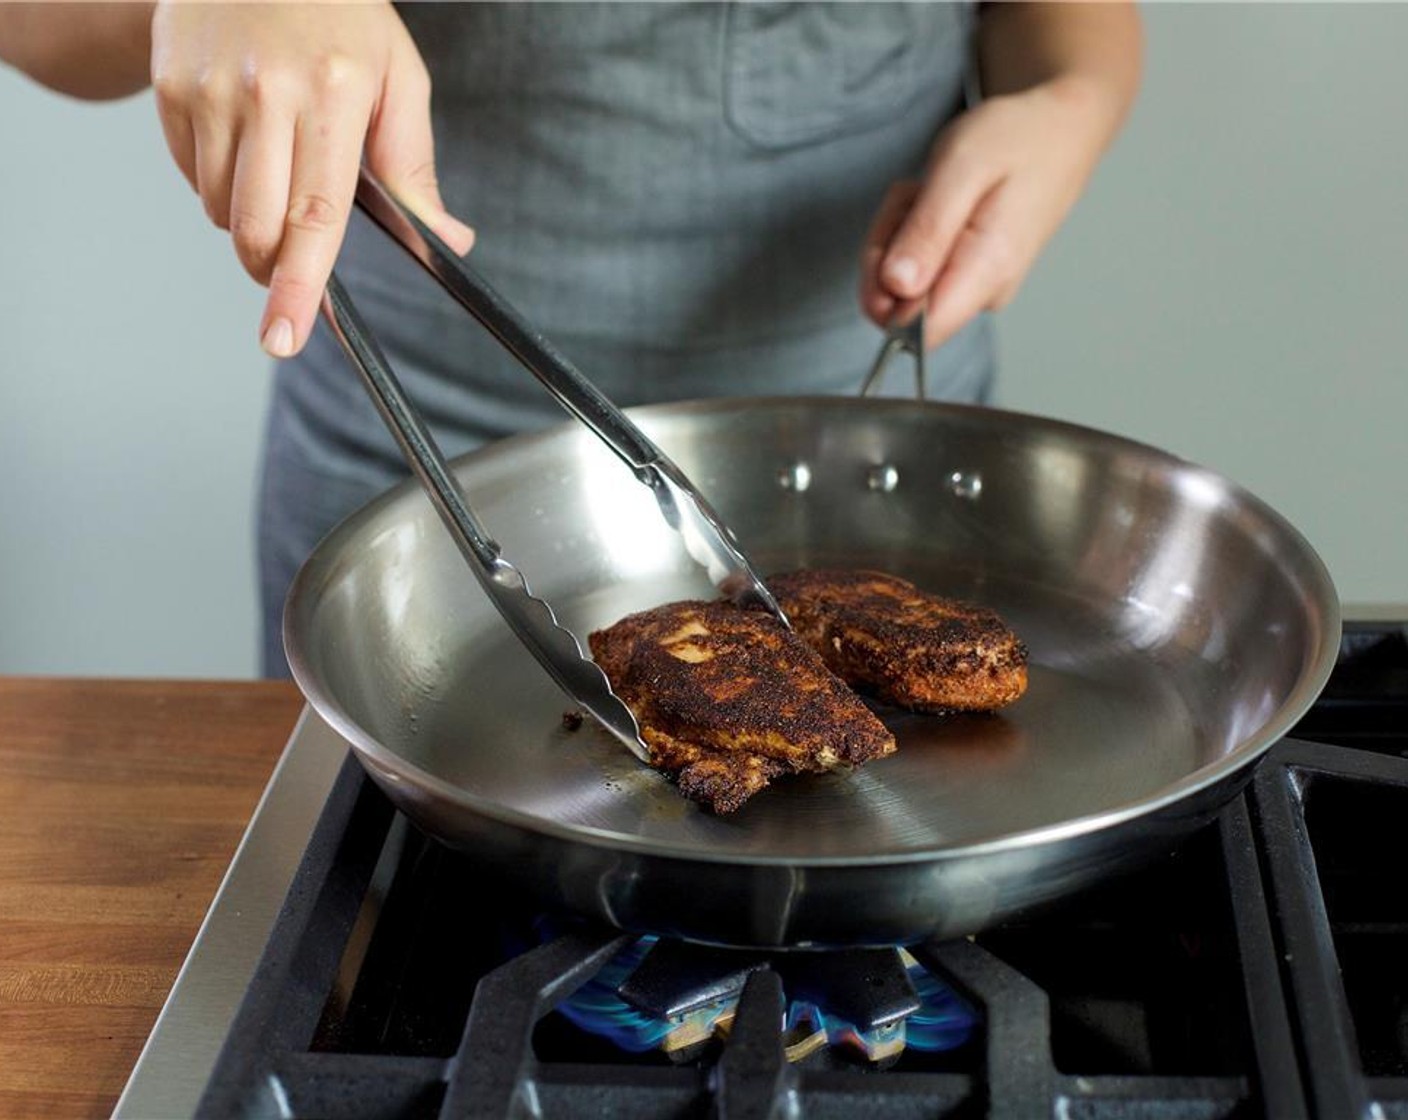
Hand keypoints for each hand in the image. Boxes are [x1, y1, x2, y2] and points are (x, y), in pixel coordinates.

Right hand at [149, 1, 473, 357]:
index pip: (316, 216)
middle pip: (257, 230)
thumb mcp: (399, 80)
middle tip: (294, 261)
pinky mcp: (171, 85)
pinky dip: (217, 182)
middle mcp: (266, 94)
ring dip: (249, 220)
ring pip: (219, 211)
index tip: (287, 335)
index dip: (300, 286)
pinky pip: (189, 176)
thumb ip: (416, 169)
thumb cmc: (341, 19)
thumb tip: (448, 241)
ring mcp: (210, 88)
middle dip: (274, 269)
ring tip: (276, 164)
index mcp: (333, 96)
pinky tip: (242, 137)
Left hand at [859, 78, 1114, 350]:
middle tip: (917, 196)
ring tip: (932, 191)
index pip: (919, 332)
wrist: (1060, 127)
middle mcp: (984, 291)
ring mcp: (978, 286)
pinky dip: (911, 229)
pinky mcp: (971, 276)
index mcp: (987, 271)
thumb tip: (896, 289)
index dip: (883, 293)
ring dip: (899, 231)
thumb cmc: (1018, 139)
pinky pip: (917, 266)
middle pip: (899, 304)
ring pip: (901, 283)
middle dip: (887, 247)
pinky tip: (936, 199)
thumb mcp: (961, 168)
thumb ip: (927, 232)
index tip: (892, 242)